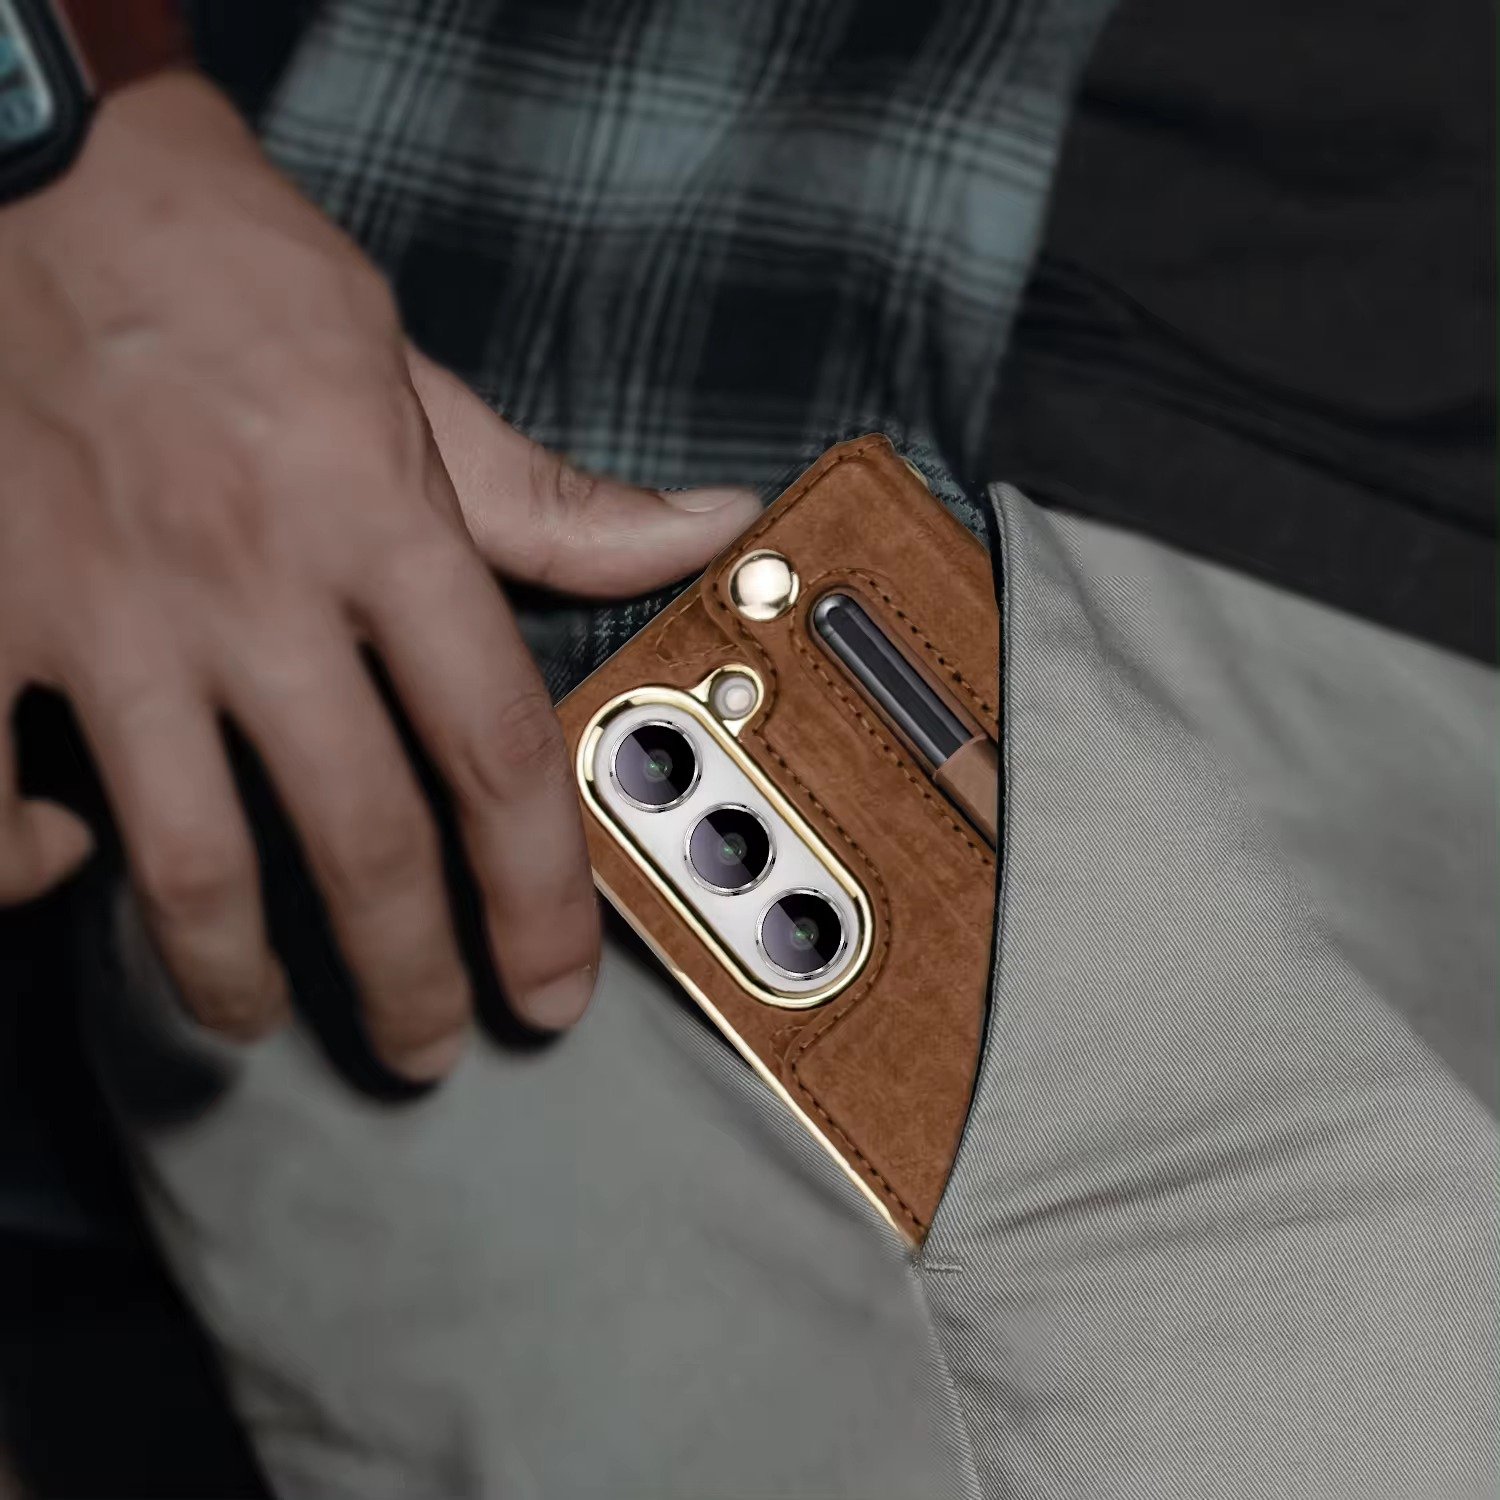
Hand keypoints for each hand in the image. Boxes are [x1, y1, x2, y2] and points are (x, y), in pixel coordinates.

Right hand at [0, 74, 758, 1077]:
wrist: (21, 164)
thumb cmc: (225, 270)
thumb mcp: (409, 375)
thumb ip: (550, 496)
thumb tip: (708, 524)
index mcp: (382, 523)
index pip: (501, 751)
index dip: (543, 898)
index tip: (553, 987)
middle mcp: (256, 581)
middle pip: (365, 839)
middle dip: (408, 977)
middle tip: (425, 1047)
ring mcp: (109, 608)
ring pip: (189, 860)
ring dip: (231, 974)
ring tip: (260, 1022)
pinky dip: (15, 864)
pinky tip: (60, 869)